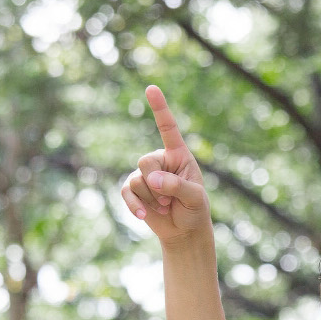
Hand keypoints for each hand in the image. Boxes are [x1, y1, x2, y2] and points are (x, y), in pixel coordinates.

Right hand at [121, 86, 209, 243]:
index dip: (159, 108)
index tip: (151, 88)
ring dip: (151, 199)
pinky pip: (126, 192)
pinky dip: (134, 205)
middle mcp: (160, 160)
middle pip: (145, 162)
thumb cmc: (194, 209)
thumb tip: (151, 179)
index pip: (168, 128)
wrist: (184, 231)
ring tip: (166, 207)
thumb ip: (176, 186)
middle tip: (171, 200)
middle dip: (156, 184)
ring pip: (136, 180)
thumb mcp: (194, 198)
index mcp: (178, 154)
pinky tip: (142, 215)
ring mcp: (145, 174)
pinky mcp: (134, 190)